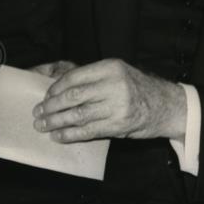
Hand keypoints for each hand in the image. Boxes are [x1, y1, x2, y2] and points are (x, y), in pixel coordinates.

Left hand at [32, 58, 186, 142]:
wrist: (165, 105)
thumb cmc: (136, 88)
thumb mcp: (118, 73)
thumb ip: (92, 77)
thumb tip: (56, 83)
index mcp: (111, 67)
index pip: (74, 76)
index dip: (55, 88)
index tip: (46, 96)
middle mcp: (114, 85)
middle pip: (73, 96)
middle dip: (51, 106)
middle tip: (38, 112)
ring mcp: (117, 106)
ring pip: (77, 115)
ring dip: (56, 122)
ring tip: (43, 125)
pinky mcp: (118, 125)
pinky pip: (88, 131)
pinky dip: (70, 134)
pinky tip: (58, 136)